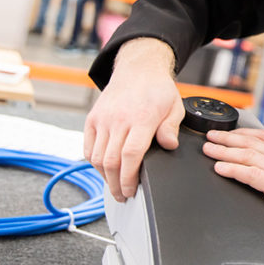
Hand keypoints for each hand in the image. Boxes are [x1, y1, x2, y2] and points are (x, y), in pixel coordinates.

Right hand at [83, 38, 182, 201]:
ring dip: (105, 177)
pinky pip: (89, 148)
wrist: (138, 69)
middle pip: (112, 161)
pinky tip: (104, 171)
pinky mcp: (92, 119)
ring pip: (98, 157)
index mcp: (142, 118)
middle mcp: (119, 119)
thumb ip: (171, 128)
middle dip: (116, 184)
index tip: (132, 190)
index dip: (129, 177)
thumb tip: (169, 146)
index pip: (131, 155)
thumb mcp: (175, 107)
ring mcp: (103, 119)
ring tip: (115, 187)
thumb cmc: (158, 89)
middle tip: (124, 196)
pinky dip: (94, 163)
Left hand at [203, 128, 263, 238]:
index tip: (226, 131)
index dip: (242, 132)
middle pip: (251, 143)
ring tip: (209, 150)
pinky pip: (252, 174)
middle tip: (209, 137)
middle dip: (227, 138)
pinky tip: (221, 169)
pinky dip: (234, 169)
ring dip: (225, 151)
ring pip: (248, 155)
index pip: (263, 137)